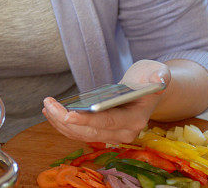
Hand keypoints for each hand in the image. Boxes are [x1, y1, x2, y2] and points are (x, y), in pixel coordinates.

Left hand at [42, 60, 169, 143]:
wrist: (149, 90)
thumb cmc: (150, 79)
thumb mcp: (158, 72)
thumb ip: (160, 76)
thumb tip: (158, 80)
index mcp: (136, 119)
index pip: (108, 122)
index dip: (87, 119)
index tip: (67, 114)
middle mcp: (124, 132)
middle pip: (90, 131)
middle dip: (66, 120)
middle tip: (48, 105)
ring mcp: (113, 135)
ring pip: (82, 135)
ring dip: (61, 123)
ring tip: (47, 106)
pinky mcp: (103, 132)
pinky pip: (80, 132)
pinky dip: (64, 125)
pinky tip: (51, 113)